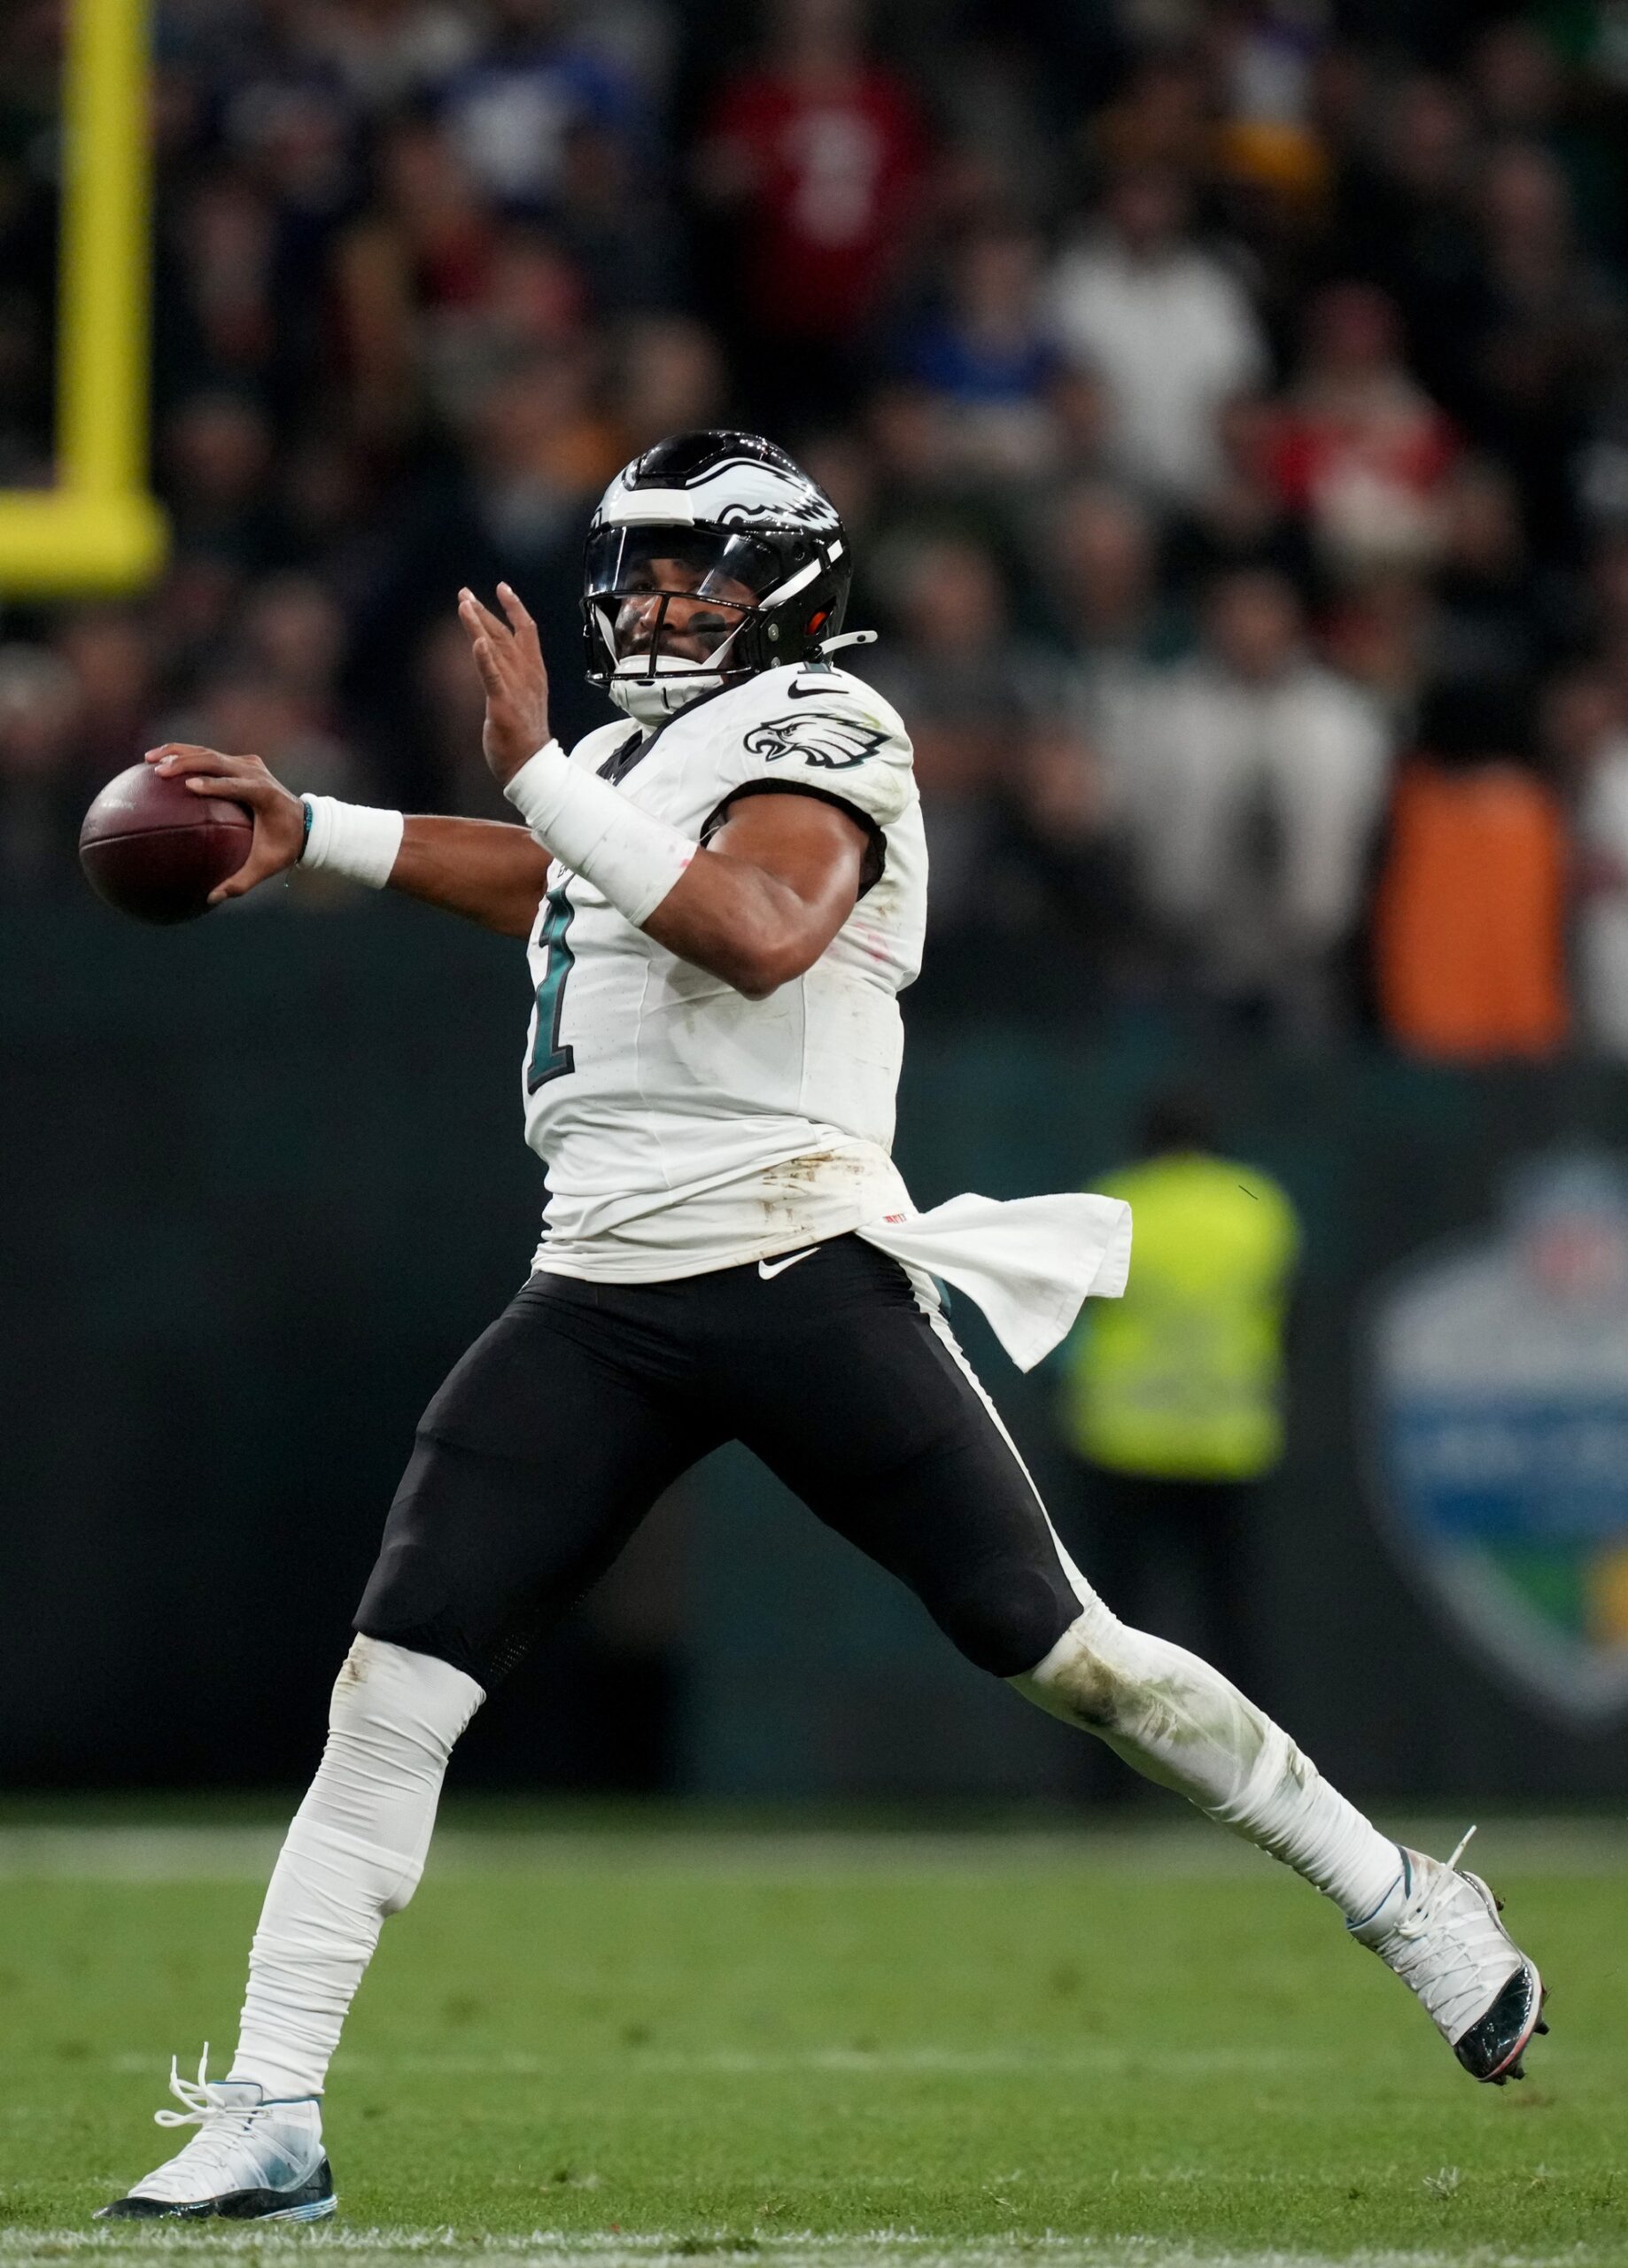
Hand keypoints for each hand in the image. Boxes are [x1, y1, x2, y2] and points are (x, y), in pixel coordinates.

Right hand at [147, 744, 306, 904]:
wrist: (307, 822)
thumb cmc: (284, 847)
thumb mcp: (266, 866)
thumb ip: (240, 883)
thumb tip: (211, 899)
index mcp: (264, 794)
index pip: (237, 786)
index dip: (214, 785)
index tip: (189, 787)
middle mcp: (256, 773)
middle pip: (217, 760)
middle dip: (186, 763)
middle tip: (159, 772)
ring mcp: (248, 764)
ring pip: (209, 752)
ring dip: (178, 753)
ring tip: (148, 760)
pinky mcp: (241, 762)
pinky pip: (210, 755)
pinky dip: (185, 755)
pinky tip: (160, 761)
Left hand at [458, 582, 551, 785]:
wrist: (532, 764)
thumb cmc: (525, 734)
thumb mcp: (521, 697)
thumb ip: (511, 676)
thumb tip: (496, 661)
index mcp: (534, 671)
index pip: (527, 630)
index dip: (514, 607)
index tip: (502, 587)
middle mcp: (527, 674)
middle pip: (505, 634)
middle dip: (484, 611)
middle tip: (464, 594)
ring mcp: (515, 688)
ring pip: (496, 649)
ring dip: (479, 625)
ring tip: (464, 605)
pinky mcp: (502, 704)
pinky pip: (492, 677)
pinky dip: (484, 659)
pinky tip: (475, 642)